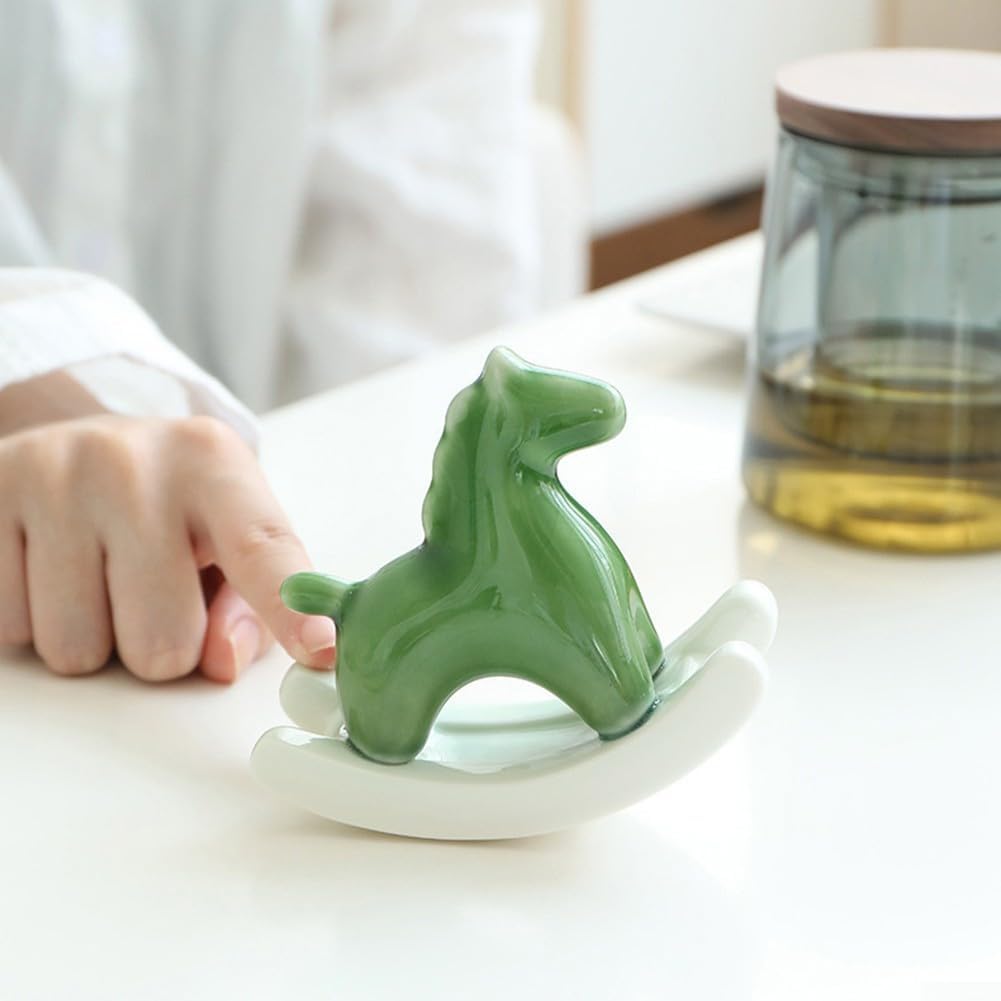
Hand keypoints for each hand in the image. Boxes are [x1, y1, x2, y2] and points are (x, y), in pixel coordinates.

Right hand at [0, 405, 335, 681]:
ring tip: (100, 575)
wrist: (81, 439)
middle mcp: (130, 461)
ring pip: (76, 651)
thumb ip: (249, 605)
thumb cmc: (174, 506)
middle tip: (153, 592)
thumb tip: (222, 662)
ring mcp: (48, 476)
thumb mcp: (230, 536)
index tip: (320, 650)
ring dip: (95, 639)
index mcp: (213, 462)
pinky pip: (10, 632)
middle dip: (163, 647)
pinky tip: (50, 567)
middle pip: (161, 642)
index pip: (260, 548)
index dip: (289, 608)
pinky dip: (33, 622)